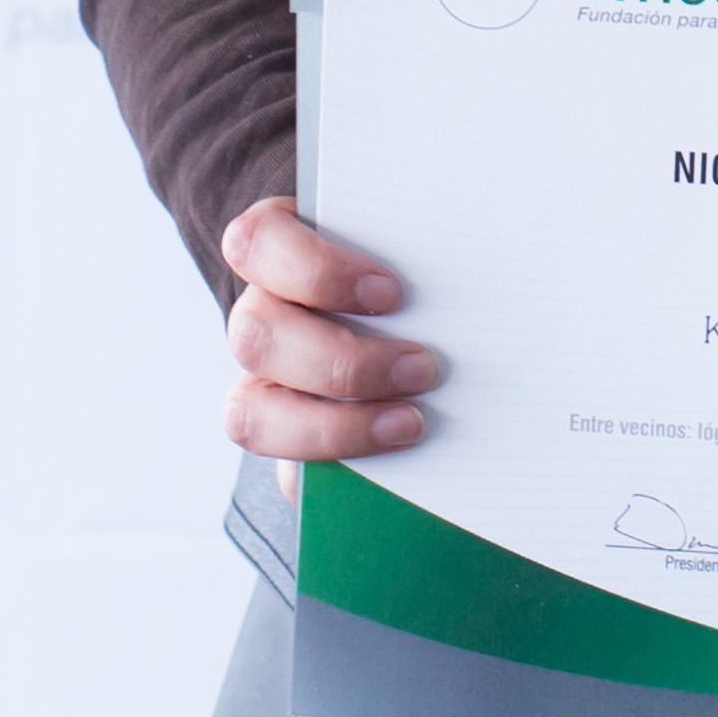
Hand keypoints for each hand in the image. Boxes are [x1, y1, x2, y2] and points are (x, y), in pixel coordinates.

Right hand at [219, 197, 440, 463]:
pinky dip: (334, 472)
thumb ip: (421, 242)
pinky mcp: (285, 437)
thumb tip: (468, 267)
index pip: (256, 243)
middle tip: (424, 366)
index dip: (317, 272)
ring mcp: (262, 380)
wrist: (417, 311)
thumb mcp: (416, 244)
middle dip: (343, 362)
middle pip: (253, 336)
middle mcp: (258, 313)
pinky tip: (384, 474)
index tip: (391, 293)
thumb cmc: (416, 262)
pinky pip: (285, 472)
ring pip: (249, 413)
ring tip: (412, 422)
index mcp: (277, 246)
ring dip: (335, 425)